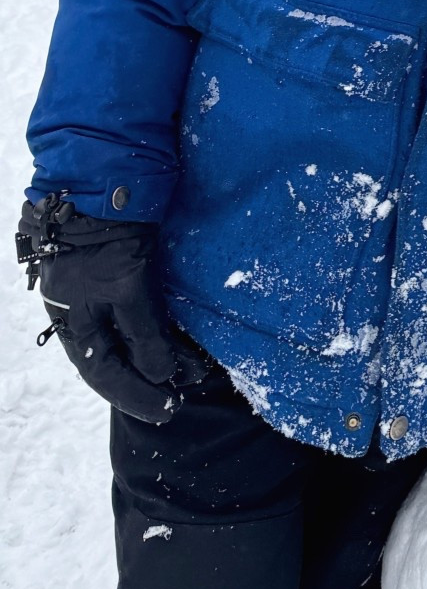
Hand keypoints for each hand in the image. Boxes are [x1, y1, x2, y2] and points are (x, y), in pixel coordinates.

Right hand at [17, 197, 208, 423]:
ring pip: (129, 337)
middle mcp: (84, 310)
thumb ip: (142, 332)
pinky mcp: (123, 270)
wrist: (106, 179)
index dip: (133, 395)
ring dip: (158, 357)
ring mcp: (102, 291)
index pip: (102, 372)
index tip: (165, 410)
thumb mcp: (127, 287)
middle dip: (147, 381)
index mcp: (73, 320)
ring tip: (191, 372)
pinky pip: (141, 314)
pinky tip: (181, 340)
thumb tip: (161, 375)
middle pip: (115, 358)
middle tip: (178, 400)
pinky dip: (159, 332)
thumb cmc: (109, 236)